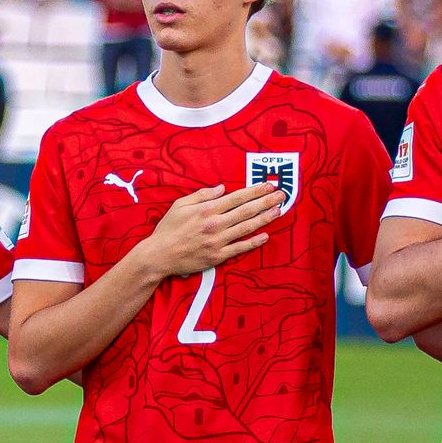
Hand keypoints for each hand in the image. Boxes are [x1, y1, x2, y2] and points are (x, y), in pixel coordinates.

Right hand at [132, 180, 287, 279]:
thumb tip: (221, 188)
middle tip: (282, 195)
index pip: (237, 198)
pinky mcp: (218, 256)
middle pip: (246, 211)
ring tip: (279, 210)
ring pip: (247, 228)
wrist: (159, 256)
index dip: (255, 191)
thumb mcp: (180, 205)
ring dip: (265, 218)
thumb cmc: (168, 229)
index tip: (269, 186)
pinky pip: (240, 248)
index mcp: (206, 210)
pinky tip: (265, 236)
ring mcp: (218, 241)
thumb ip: (201, 195)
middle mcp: (215, 224)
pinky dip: (254, 242)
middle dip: (266, 201)